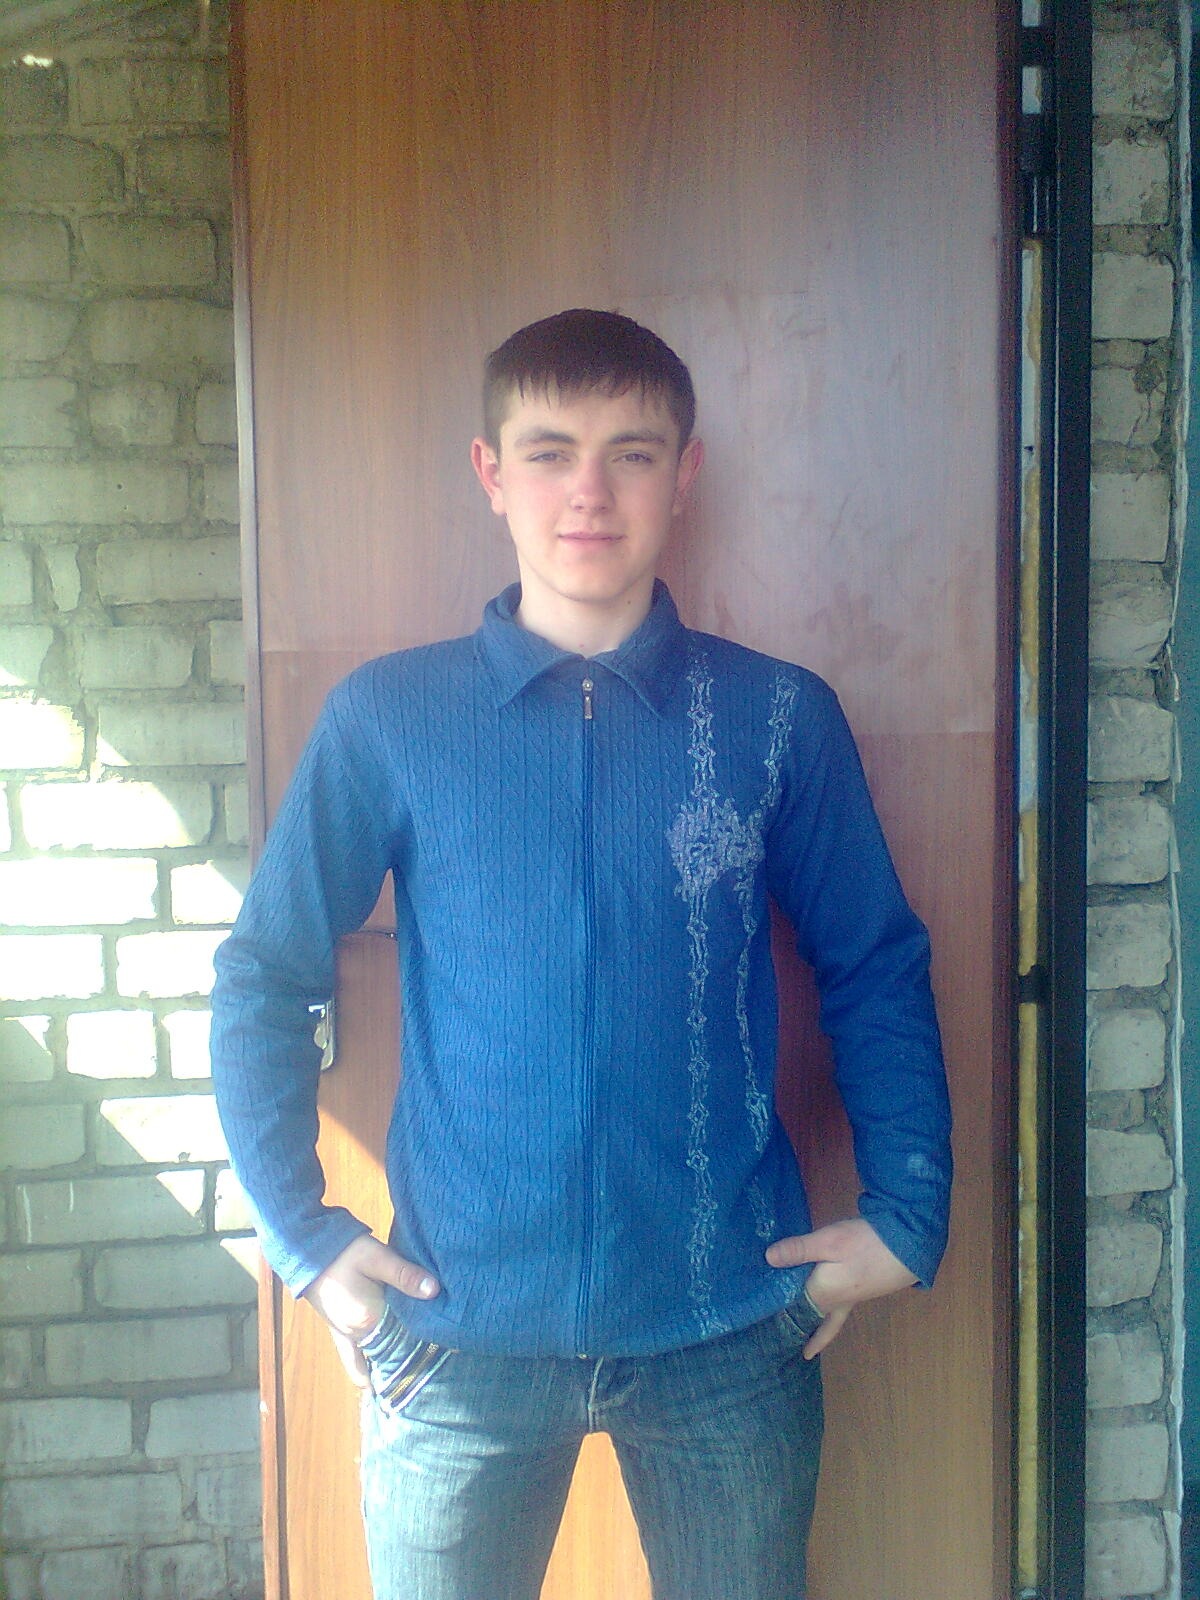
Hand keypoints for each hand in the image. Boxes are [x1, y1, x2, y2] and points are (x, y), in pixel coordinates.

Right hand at [303, 1233, 439, 1386]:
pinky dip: (365, 1370)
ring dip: (390, 1364)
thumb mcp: (377, 1257)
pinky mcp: (338, 1331)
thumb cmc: (344, 1252)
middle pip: (390, 1355)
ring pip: (373, 1360)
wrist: (308, 1248)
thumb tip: (435, 1289)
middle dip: (410, 1360)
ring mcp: (346, 1336)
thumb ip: (405, 1275)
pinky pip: (353, 1360)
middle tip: (436, 1365)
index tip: (448, 1351)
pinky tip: (377, 1379)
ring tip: (415, 1371)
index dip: (425, 1346)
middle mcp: (356, 1336)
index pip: (404, 1341)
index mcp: (368, 1321)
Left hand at [766, 1217, 916, 1358]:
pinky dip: (830, 1315)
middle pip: (815, 1322)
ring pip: (829, 1318)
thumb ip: (799, 1250)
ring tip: (804, 1335)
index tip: (766, 1327)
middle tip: (786, 1345)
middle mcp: (838, 1301)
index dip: (780, 1315)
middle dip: (802, 1333)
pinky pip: (841, 1310)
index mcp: (824, 1293)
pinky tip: (829, 1303)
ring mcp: (854, 1297)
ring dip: (815, 1327)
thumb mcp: (828, 1241)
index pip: (795, 1310)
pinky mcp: (865, 1289)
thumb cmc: (865, 1244)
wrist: (909, 1246)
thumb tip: (768, 1258)